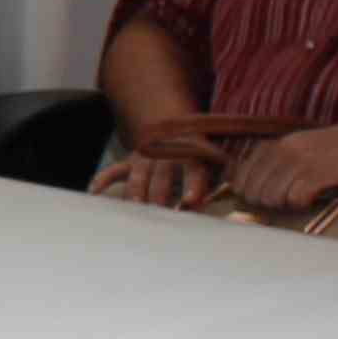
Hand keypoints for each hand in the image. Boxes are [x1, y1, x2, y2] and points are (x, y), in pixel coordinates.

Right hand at [92, 134, 214, 208]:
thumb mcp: (215, 154)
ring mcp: (146, 158)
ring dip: (136, 193)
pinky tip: (94, 193)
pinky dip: (102, 181)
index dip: (193, 184)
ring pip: (138, 177)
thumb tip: (243, 179)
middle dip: (160, 194)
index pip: (193, 169)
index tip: (191, 201)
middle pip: (162, 177)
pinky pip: (114, 171)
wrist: (174, 126)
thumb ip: (225, 168)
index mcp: (191, 153)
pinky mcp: (131, 162)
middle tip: (160, 212)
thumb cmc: (200, 149)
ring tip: (135, 209)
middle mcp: (167, 156)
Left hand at [221, 120, 337, 215]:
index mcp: (277, 144)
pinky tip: (314, 198)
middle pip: (255, 192)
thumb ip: (278, 163)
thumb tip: (252, 188)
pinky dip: (303, 204)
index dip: (248, 193)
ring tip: (303, 198)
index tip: (260, 200)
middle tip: (286, 202)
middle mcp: (284, 151)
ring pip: (272, 197)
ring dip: (286, 204)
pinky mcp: (318, 174)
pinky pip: (295, 199)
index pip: (242, 176)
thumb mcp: (302, 147)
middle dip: (267, 203)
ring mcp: (300, 162)